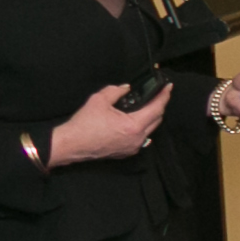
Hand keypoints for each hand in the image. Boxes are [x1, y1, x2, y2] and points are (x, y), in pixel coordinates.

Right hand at [47, 82, 168, 164]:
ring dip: (151, 117)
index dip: (164, 96)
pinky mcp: (127, 152)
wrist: (71, 145)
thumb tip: (126, 88)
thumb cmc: (83, 124)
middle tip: (158, 94)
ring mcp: (133, 147)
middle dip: (159, 106)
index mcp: (134, 126)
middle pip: (157, 120)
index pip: (157, 109)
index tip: (168, 87)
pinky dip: (142, 128)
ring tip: (148, 105)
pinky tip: (137, 120)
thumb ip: (115, 91)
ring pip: (150, 130)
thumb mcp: (99, 100)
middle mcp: (138, 139)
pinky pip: (141, 138)